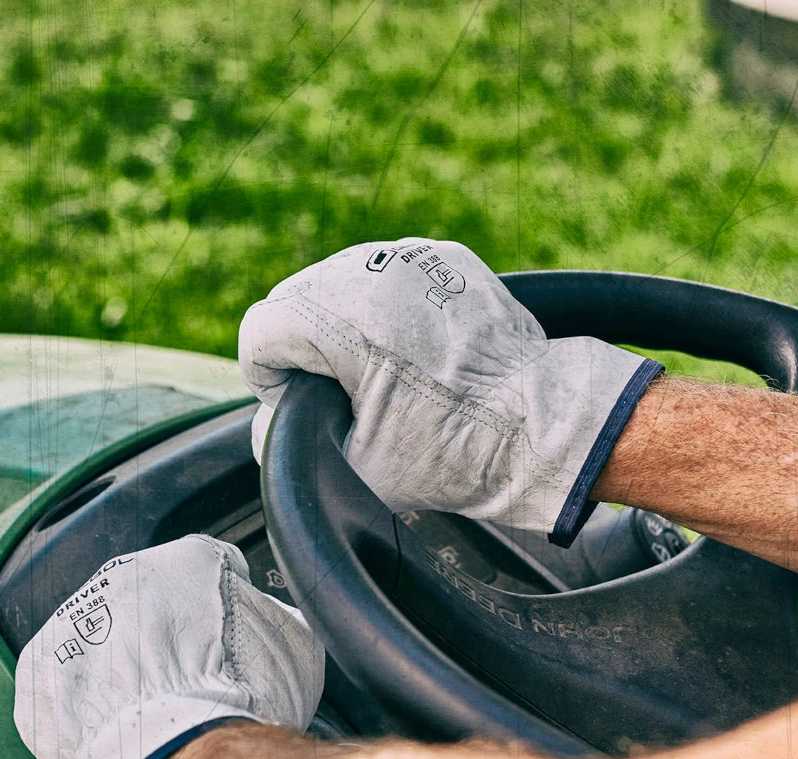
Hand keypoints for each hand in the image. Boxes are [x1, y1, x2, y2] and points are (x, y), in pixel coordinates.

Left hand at [13, 534, 323, 758]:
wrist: (183, 755)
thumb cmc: (243, 699)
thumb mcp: (294, 643)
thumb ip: (270, 615)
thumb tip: (265, 619)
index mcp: (190, 558)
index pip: (209, 567)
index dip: (224, 606)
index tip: (228, 639)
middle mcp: (126, 573)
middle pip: (149, 599)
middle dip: (167, 632)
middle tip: (191, 677)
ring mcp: (76, 619)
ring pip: (105, 636)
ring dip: (124, 664)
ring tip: (153, 710)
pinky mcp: (41, 671)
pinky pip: (68, 681)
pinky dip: (89, 702)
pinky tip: (120, 727)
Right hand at [240, 237, 661, 542]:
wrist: (537, 426)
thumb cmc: (447, 452)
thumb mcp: (349, 461)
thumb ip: (288, 436)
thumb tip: (270, 422)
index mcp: (334, 318)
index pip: (260, 333)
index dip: (272, 380)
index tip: (306, 407)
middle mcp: (365, 272)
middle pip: (293, 300)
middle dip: (305, 348)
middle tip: (344, 395)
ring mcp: (408, 258)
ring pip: (338, 282)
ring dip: (342, 324)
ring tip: (381, 373)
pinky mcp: (443, 258)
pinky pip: (386, 277)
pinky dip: (385, 310)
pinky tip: (414, 351)